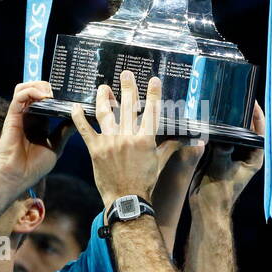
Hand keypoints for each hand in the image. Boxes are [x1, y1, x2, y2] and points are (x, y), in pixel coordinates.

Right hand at [0, 81, 75, 189]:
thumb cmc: (34, 166)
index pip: (46, 100)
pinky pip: (19, 95)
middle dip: (48, 86)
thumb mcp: (56, 146)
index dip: (57, 94)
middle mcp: (30, 115)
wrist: (18, 176)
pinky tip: (43, 97)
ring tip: (51, 94)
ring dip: (39, 85)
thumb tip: (79, 119)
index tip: (71, 94)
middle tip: (62, 93)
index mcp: (40, 122)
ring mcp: (21, 114)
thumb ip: (65, 131)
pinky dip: (32, 91)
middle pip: (35, 89)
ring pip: (25, 88)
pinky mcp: (13, 115)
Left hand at [70, 70, 180, 207]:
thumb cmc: (145, 181)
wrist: (127, 198)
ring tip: (103, 87)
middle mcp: (128, 137)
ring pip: (105, 113)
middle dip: (127, 87)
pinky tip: (75, 107)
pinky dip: (79, 117)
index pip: (151, 111)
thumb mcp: (160, 162)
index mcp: (145, 139)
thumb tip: (196, 142)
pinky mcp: (95, 149)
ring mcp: (110, 142)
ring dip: (104, 98)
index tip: (153, 80)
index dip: (153, 94)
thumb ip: (173, 146)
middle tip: (125, 73)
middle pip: (128, 106)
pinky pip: (85, 130)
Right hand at [188, 101, 265, 212]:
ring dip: (223, 124)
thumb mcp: (221, 169)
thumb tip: (220, 134)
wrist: (205, 209)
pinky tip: (205, 121)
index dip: (257, 117)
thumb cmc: (218, 193)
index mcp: (252, 158)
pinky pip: (216, 141)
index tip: (253, 102)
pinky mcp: (216, 158)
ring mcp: (230, 156)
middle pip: (244, 131)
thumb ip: (222, 150)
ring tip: (217, 107)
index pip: (259, 133)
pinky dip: (212, 133)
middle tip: (231, 99)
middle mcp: (243, 155)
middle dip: (238, 117)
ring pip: (229, 135)